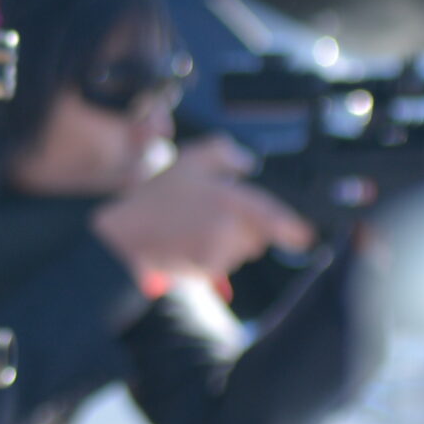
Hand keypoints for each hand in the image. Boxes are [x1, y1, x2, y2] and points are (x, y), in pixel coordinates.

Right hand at [91, 136, 314, 282]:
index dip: (294, 230)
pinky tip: (188, 246)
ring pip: (241, 252)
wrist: (120, 235)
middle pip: (258, 236)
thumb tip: (248, 165)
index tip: (303, 236)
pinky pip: (223, 266)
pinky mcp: (208, 271)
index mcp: (231, 199)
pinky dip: (212, 259)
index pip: (277, 219)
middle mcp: (230, 228)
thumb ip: (223, 153)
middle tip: (210, 217)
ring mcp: (219, 252)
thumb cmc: (155, 197)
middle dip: (244, 228)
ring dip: (228, 244)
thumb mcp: (188, 160)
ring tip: (194, 231)